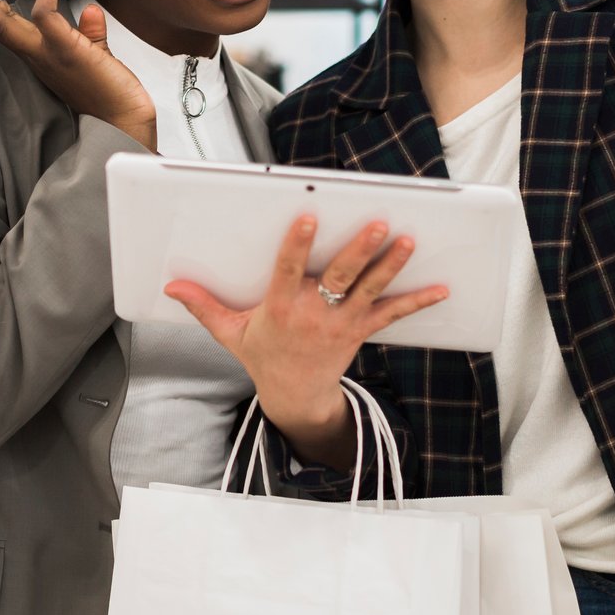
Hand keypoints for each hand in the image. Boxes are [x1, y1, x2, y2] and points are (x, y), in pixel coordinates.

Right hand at [0, 0, 156, 149]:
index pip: (3, 27)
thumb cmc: (111, 96)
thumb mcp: (94, 57)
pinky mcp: (66, 51)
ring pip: (4, 22)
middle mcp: (36, 56)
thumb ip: (89, 34)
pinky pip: (45, 17)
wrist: (123, 122)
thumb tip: (90, 11)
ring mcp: (48, 55)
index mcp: (39, 57)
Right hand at [167, 216, 448, 468]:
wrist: (295, 397)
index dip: (297, 245)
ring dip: (391, 266)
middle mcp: (315, 314)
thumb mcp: (230, 333)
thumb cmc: (262, 356)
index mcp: (281, 309)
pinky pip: (392, 314)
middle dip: (360, 250)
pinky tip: (441, 287)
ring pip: (370, 290)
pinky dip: (417, 301)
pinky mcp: (361, 330)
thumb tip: (172, 286)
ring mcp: (342, 323)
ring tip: (408, 240)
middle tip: (378, 223)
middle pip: (340, 278)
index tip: (307, 217)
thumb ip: (203, 306)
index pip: (288, 272)